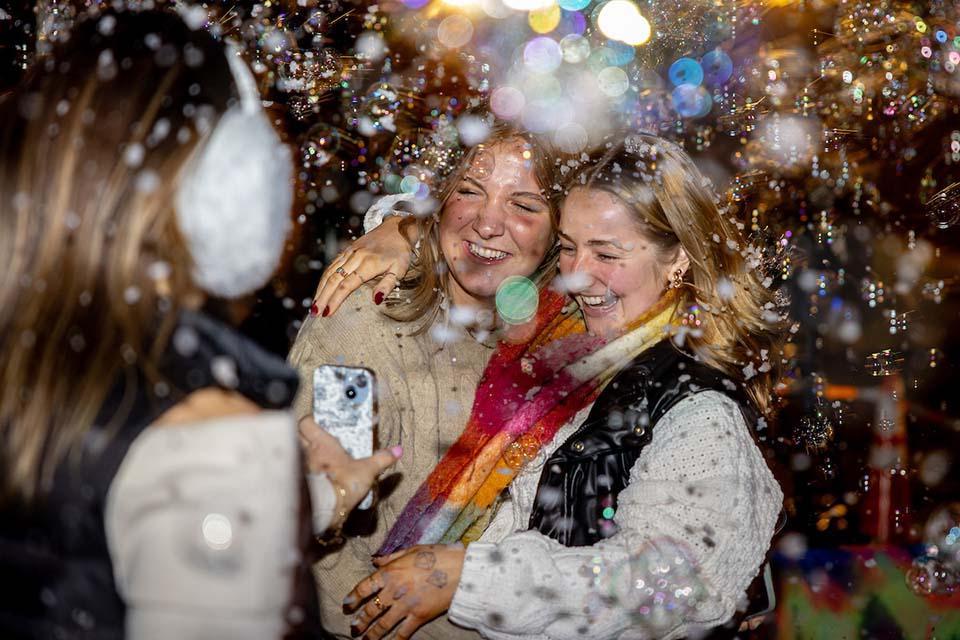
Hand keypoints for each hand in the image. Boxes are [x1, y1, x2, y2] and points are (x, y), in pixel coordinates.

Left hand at [298, 417, 400, 516]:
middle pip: (296, 435)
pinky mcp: (295, 481)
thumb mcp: (367, 470)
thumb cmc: (343, 485)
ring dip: (299, 453)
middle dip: (301, 435)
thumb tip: (397, 451)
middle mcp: (307, 452)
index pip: (306, 422)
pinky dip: (298, 472)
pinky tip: (309, 477)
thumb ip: (381, 459)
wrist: (325, 508)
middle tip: (313, 440)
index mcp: (322, 443)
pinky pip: (293, 471)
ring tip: (311, 459)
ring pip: (292, 452)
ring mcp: (298, 467)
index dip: (310, 421)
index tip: (316, 423)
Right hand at [312, 216, 413, 317]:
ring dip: (320, 289)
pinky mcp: (347, 250)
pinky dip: (324, 278)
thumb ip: (387, 285)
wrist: (397, 229)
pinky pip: (332, 265)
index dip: (336, 299)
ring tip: (314, 305)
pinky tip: (320, 290)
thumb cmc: (400, 252)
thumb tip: (377, 300)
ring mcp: (350, 252)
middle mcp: (356, 257)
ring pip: (330, 272)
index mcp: (369, 264)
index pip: (348, 285)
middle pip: (335, 279)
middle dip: (323, 297)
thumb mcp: (400, 270)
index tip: (328, 313)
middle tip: (315, 313)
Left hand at [343, 543, 465, 639]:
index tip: (347, 605)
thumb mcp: (412, 550)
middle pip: (371, 610)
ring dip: (372, 634)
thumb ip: (391, 557)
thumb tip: (375, 560)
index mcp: (390, 572)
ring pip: (383, 624)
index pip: (364, 587)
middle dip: (360, 621)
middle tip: (353, 628)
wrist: (460, 569)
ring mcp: (406, 605)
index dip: (352, 598)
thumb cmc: (437, 555)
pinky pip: (403, 632)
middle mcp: (394, 591)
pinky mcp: (419, 616)